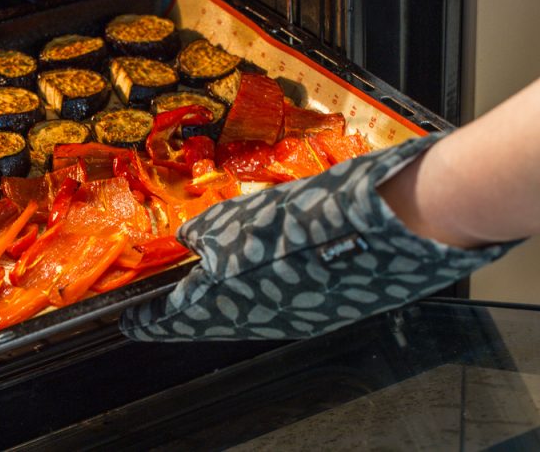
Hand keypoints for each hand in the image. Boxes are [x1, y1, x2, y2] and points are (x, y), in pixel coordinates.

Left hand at [120, 134, 519, 341]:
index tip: (131, 321)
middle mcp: (263, 319)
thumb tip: (192, 243)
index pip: (175, 319)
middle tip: (161, 312)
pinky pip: (277, 309)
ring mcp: (298, 318)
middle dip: (181, 317)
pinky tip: (259, 279)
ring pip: (243, 318)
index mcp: (233, 299)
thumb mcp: (251, 214)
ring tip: (203, 295)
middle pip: (208, 325)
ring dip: (218, 309)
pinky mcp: (327, 308)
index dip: (149, 319)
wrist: (408, 222)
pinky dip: (257, 298)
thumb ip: (212, 233)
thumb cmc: (327, 213)